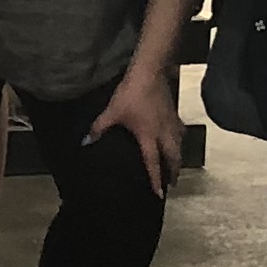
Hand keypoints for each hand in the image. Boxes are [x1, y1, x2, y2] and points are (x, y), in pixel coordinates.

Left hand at [89, 66, 180, 194]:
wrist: (150, 72)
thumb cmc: (131, 94)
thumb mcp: (112, 112)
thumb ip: (99, 128)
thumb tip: (85, 141)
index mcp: (148, 137)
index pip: (153, 163)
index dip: (156, 180)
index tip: (160, 194)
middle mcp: (164, 133)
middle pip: (173, 158)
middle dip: (173, 172)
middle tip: (173, 183)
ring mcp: (171, 123)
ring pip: (179, 146)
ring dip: (178, 158)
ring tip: (176, 165)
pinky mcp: (174, 113)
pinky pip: (180, 132)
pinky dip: (180, 140)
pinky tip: (178, 138)